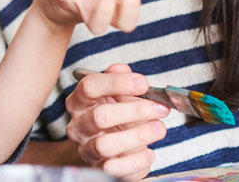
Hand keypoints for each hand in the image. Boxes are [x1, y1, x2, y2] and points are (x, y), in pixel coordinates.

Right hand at [65, 64, 168, 180]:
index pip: (90, 87)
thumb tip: (122, 68)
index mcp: (79, 102)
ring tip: (159, 128)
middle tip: (160, 107)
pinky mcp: (101, 169)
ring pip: (107, 144)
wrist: (105, 151)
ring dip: (138, 135)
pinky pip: (117, 168)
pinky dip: (136, 160)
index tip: (143, 83)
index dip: (118, 83)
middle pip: (100, 116)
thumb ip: (118, 80)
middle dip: (135, 110)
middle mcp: (79, 126)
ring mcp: (88, 149)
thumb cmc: (113, 118)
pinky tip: (149, 152)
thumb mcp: (114, 96)